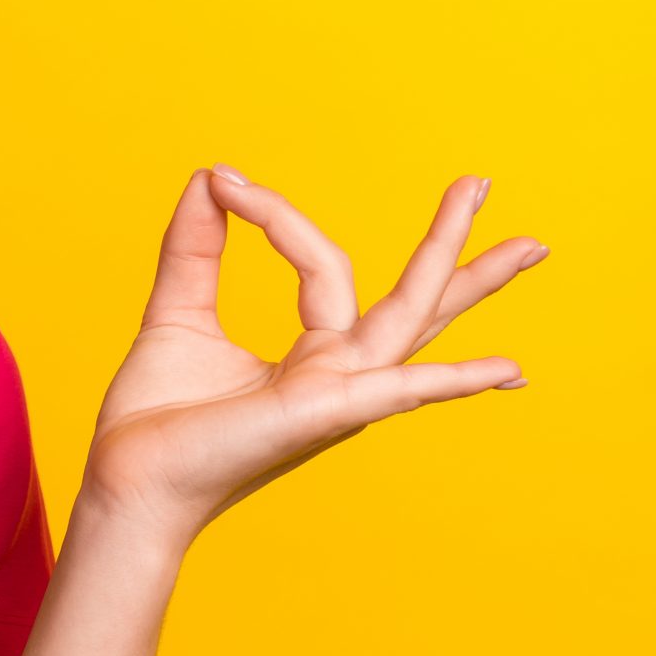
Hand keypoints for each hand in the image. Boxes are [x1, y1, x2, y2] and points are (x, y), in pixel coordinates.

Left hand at [81, 166, 546, 548]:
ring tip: (527, 242)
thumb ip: (196, 247)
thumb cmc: (157, 415)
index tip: (222, 180)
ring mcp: (337, 394)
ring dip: (464, 276)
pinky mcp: (320, 413)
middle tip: (484, 182)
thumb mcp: (177, 311)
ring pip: (410, 320)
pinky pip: (394, 388)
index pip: (322, 262)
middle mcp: (339, 372)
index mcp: (314, 352)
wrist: (128, 478)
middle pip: (411, 299)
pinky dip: (451, 378)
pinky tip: (507, 370)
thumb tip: (210, 176)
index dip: (275, 214)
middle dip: (452, 243)